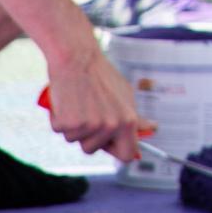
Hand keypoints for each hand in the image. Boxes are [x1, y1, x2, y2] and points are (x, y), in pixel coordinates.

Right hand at [43, 43, 152, 159]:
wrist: (76, 58)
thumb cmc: (100, 76)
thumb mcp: (125, 95)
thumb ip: (135, 117)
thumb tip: (152, 129)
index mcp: (127, 121)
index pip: (127, 154)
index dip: (115, 152)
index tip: (108, 145)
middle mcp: (110, 126)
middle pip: (93, 149)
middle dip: (87, 136)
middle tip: (88, 112)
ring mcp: (89, 126)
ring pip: (74, 140)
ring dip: (73, 126)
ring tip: (78, 103)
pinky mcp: (68, 123)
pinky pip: (60, 131)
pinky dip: (59, 119)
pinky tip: (66, 101)